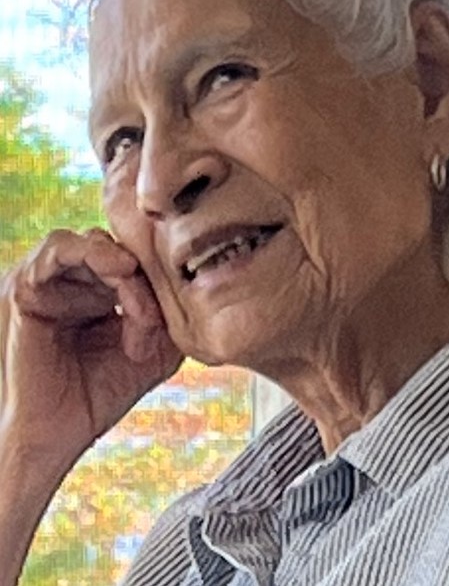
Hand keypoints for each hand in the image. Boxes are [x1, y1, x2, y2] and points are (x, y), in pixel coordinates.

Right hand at [0, 228, 182, 471]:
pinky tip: (117, 270)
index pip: (140, 258)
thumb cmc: (102, 394)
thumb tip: (194, 283)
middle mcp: (79, 282)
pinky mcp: (27, 286)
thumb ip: (175, 313)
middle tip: (151, 317)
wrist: (58, 434)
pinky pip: (58, 246)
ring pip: (94, 241)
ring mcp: (53, 281)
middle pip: (120, 247)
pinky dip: (90, 251)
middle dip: (142, 275)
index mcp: (107, 292)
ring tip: (132, 282)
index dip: (161, 278)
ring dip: (120, 262)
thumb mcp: (158, 350)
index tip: (173, 316)